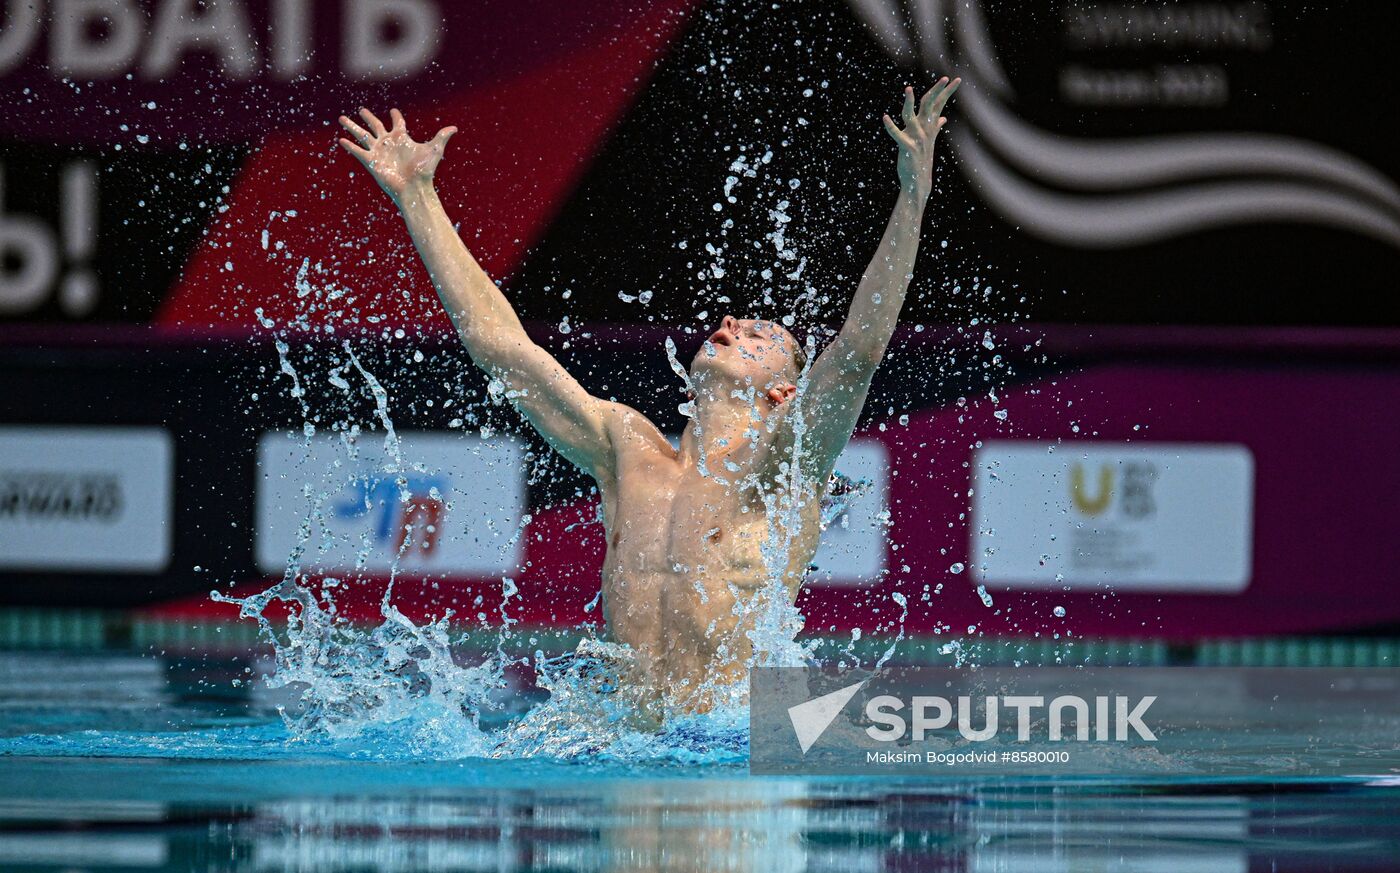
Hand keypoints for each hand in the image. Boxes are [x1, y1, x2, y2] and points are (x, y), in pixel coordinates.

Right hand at [338, 107, 456, 201]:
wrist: (414, 188)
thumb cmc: (424, 170)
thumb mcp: (434, 150)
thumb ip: (442, 137)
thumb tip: (454, 128)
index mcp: (402, 138)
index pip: (397, 123)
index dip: (396, 116)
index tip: (394, 111)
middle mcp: (388, 143)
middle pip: (376, 125)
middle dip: (369, 117)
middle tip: (362, 110)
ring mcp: (379, 152)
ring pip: (362, 135)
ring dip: (352, 126)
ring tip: (341, 118)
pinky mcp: (371, 162)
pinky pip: (358, 151)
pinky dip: (350, 146)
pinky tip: (341, 140)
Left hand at [881, 77, 959, 200]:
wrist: (918, 181)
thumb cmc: (921, 159)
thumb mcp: (930, 140)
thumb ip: (935, 127)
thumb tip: (943, 118)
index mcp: (930, 127)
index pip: (939, 104)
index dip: (947, 91)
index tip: (957, 79)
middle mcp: (925, 130)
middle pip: (931, 105)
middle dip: (939, 90)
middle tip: (946, 78)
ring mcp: (917, 139)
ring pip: (911, 116)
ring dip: (908, 102)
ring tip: (908, 88)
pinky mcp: (907, 148)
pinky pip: (897, 135)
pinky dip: (890, 127)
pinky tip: (885, 117)